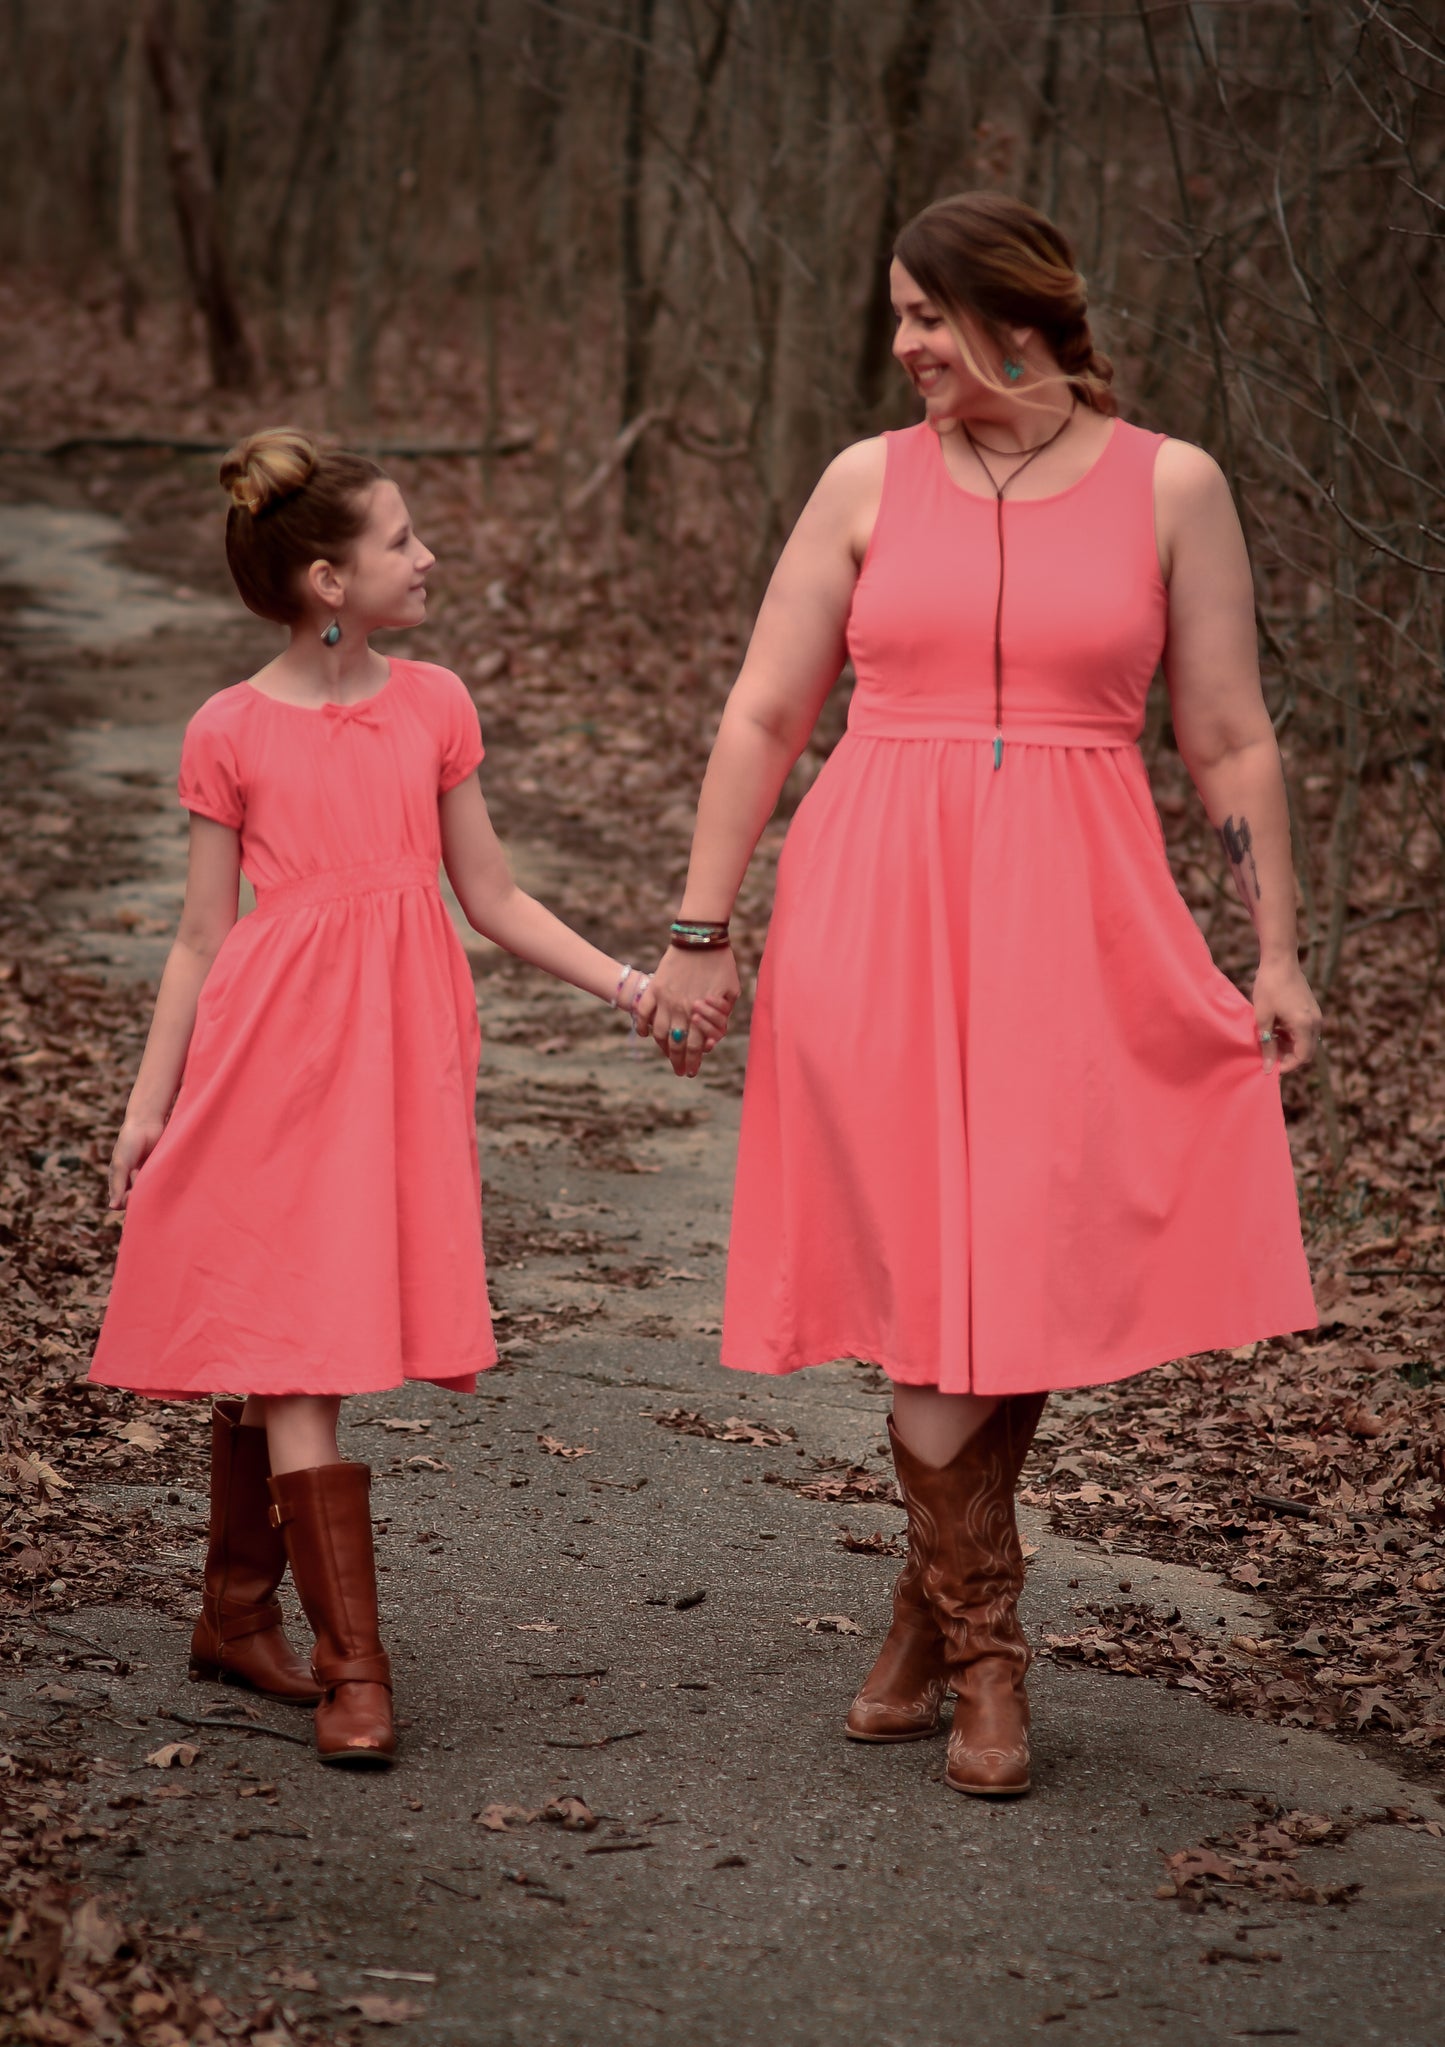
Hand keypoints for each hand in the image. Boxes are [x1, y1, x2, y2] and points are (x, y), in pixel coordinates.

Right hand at [108, 1116, 164, 1209]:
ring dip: (148, 1187)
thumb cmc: (129, 1143)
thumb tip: (112, 1207)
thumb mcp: (120, 1164)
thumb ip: (117, 1185)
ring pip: (148, 1195)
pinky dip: (159, 1182)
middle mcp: (132, 1182)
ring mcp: (147, 1178)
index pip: (121, 1203)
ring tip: (144, 1169)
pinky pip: (160, 1185)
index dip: (126, 1200)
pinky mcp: (160, 1172)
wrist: (147, 1124)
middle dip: (137, 1194)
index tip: (130, 1188)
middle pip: (136, 1201)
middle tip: (138, 1174)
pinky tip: (157, 1172)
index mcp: (119, 1181)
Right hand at [636, 946, 740, 1077]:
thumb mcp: (731, 991)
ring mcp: (665, 999)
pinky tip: (646, 1034)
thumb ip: (723, 1013)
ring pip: (660, 1032)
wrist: (700, 938)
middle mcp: (681, 1009)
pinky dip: (642, 1025)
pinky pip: (643, 1011)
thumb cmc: (722, 964)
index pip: (695, 1046)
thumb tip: (715, 1033)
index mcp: (701, 1012)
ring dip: (663, 1048)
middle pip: (677, 1044)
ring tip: (666, 1055)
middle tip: (680, 1071)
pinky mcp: (655, 987)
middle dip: (678, 1061)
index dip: (693, 1062)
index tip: (691, 1072)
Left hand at [1251, 957, 1321, 1075]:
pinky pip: (1306, 1031)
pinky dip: (1293, 1036)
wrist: (1279, 961)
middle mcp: (1315, 1022)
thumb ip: (1267, 1044)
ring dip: (1290, 1046)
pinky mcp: (1312, 1010)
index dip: (1287, 1066)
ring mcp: (1316, 1015)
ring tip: (1269, 1042)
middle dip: (1288, 1057)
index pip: (1302, 1057)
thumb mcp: (1263, 1017)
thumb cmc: (1268, 987)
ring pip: (1306, 1042)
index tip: (1270, 1066)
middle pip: (1306, 1051)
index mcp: (1305, 1025)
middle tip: (1268, 1055)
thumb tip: (1268, 1067)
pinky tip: (1276, 1030)